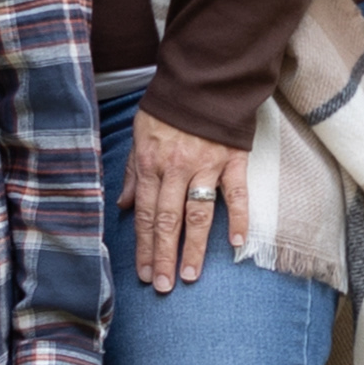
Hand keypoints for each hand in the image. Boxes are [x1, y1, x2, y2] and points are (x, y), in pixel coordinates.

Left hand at [121, 112, 247, 289]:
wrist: (202, 78)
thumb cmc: (168, 109)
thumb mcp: (140, 135)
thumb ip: (133, 172)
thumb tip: (124, 205)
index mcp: (150, 163)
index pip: (146, 214)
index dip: (145, 246)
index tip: (145, 273)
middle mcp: (176, 168)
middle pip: (168, 219)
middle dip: (164, 255)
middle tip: (163, 285)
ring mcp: (206, 165)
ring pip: (198, 212)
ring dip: (193, 246)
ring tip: (189, 275)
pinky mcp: (233, 160)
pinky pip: (237, 193)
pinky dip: (239, 218)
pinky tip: (236, 243)